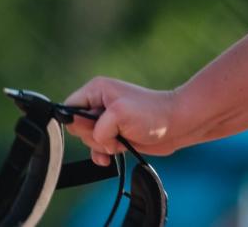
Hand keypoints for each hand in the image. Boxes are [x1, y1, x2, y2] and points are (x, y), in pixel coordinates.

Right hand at [64, 77, 178, 165]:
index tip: (96, 125)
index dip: (77, 121)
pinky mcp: (115, 134)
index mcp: (96, 90)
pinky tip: (111, 157)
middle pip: (77, 127)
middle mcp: (100, 103)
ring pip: (88, 140)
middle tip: (115, 131)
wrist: (177, 125)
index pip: (69, 107)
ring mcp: (108, 120)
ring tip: (122, 139)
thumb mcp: (119, 114)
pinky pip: (97, 149)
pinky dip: (102, 154)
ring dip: (103, 145)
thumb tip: (92, 138)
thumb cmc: (152, 113)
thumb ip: (95, 125)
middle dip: (94, 135)